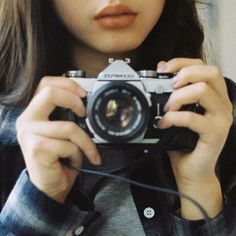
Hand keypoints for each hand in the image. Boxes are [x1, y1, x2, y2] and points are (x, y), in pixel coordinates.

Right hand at [16, 76, 100, 202]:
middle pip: (51, 94)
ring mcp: (29, 133)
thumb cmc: (58, 160)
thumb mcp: (61, 134)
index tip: (83, 94)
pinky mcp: (37, 148)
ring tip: (82, 153)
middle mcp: (27, 120)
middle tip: (85, 114)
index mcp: (34, 113)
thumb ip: (65, 117)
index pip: (45, 85)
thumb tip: (85, 104)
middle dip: (75, 102)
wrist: (49, 187)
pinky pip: (69, 145)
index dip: (66, 84)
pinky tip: (72, 161)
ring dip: (84, 143)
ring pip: (70, 127)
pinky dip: (78, 155)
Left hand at [157, 58, 232, 218]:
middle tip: (169, 86)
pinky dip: (174, 118)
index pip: (204, 67)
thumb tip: (162, 70)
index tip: (164, 69)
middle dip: (185, 73)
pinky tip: (164, 123)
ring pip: (202, 90)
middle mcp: (222, 103)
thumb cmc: (184, 142)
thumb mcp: (177, 113)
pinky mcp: (216, 133)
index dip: (183, 63)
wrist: (191, 169)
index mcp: (214, 96)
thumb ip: (173, 93)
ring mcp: (222, 118)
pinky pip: (193, 117)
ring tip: (166, 109)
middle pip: (210, 72)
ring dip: (177, 96)